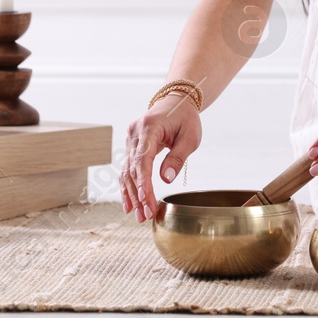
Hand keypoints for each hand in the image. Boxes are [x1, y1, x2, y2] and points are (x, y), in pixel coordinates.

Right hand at [120, 93, 203, 223]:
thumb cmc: (185, 118)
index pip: (142, 159)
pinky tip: (130, 204)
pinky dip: (129, 187)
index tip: (146, 200)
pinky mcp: (131, 146)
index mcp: (149, 127)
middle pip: (132, 169)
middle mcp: (134, 133)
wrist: (176, 101)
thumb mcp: (190, 137)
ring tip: (139, 215)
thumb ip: (178, 157)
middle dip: (139, 195)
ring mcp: (130, 140)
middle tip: (146, 216)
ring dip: (132, 195)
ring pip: (127, 171)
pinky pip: (127, 169)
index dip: (143, 182)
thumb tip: (166, 179)